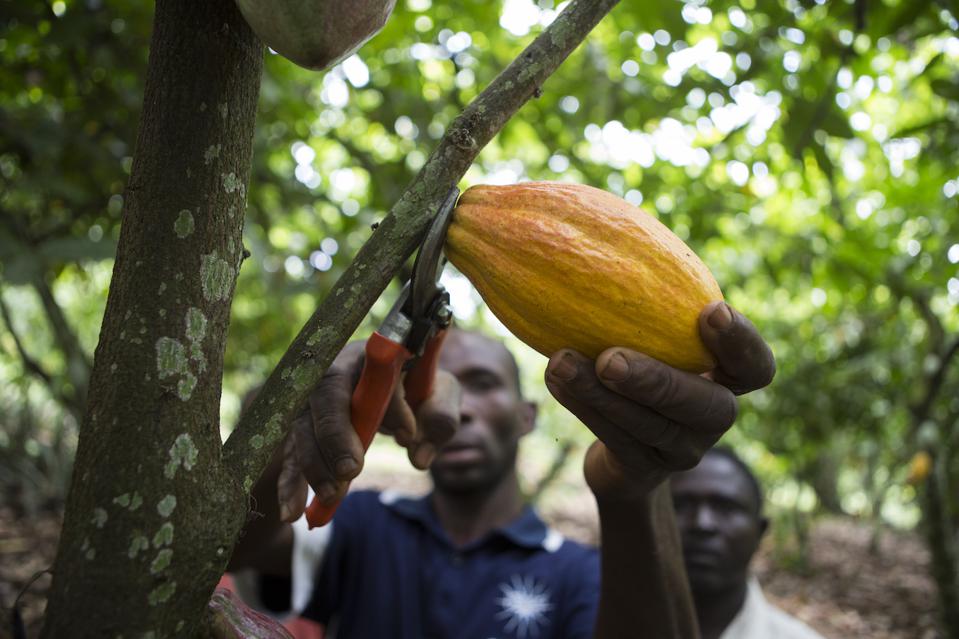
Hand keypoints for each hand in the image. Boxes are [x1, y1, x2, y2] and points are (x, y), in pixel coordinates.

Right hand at [276, 341, 461, 521]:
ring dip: (312, 464)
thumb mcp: (440, 392)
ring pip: (302, 427)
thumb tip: (420, 456)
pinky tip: (292, 513)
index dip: (388, 405)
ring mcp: (314, 400)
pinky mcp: (304, 429)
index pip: (374, 374)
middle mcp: (335, 370)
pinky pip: (291, 454)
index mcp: (372, 355)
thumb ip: (441, 415)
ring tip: (331, 496)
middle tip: (351, 471)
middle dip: (333, 435)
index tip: (408, 434)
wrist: (397, 385)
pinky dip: (290, 484)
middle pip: (323, 396)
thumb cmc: (418, 385)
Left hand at [543, 301, 774, 500]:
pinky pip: (615, 439)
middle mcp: (714, 416)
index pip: (756, 367)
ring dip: (600, 394)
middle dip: (657, 381)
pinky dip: (582, 406)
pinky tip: (554, 377)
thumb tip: (603, 217)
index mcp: (727, 378)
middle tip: (610, 358)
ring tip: (559, 362)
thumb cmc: (638, 364)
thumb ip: (650, 297)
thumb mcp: (652, 333)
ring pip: (648, 426)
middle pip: (705, 407)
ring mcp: (683, 449)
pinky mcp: (645, 469)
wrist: (620, 450)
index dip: (741, 343)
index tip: (709, 310)